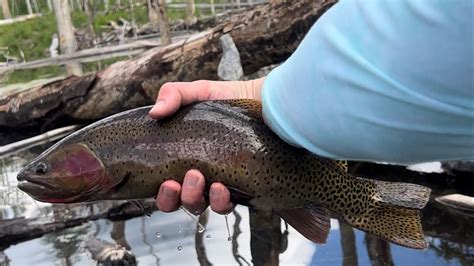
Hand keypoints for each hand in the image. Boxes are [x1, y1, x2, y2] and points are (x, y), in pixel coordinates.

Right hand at [150, 78, 263, 213]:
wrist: (263, 102)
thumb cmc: (226, 99)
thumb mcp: (197, 91)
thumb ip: (173, 94)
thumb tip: (154, 112)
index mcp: (182, 159)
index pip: (164, 187)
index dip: (161, 193)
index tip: (165, 181)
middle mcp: (198, 177)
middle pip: (178, 202)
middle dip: (173, 198)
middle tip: (176, 181)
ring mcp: (219, 183)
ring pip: (199, 206)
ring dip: (193, 198)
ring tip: (199, 177)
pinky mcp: (240, 187)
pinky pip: (226, 205)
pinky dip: (220, 201)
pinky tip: (221, 187)